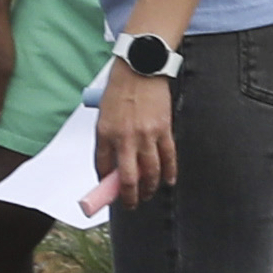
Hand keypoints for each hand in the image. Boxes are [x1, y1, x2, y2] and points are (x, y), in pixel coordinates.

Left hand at [96, 61, 179, 203]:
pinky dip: (169, 173)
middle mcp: (124, 137)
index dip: (104, 184)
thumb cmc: (120, 88)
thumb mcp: (104, 113)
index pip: (102, 167)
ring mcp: (145, 135)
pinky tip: (168, 181)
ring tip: (147, 194)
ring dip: (149, 188)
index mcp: (104, 132)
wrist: (140, 67)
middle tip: (130, 204)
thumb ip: (108, 137)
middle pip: (127, 178)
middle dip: (129, 197)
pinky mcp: (163, 130)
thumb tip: (113, 161)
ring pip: (150, 172)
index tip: (107, 192)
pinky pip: (168, 157)